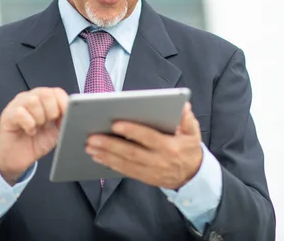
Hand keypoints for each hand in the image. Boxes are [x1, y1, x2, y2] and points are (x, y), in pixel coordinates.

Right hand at [0, 87, 68, 183]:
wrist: (19, 158)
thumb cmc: (36, 142)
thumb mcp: (56, 130)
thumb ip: (64, 119)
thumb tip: (74, 113)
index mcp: (43, 100)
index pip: (56, 92)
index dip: (64, 102)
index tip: (67, 114)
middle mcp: (30, 98)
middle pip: (46, 93)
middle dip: (52, 111)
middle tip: (48, 123)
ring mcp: (17, 105)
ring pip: (33, 101)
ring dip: (39, 118)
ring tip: (38, 127)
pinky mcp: (7, 115)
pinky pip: (20, 112)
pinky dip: (29, 124)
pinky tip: (30, 131)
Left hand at [85, 102, 202, 189]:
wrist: (193, 176)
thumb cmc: (189, 149)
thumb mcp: (193, 132)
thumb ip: (187, 119)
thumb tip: (183, 106)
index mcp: (169, 147)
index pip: (148, 138)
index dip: (131, 131)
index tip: (115, 124)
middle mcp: (158, 161)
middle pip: (131, 152)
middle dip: (110, 145)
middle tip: (92, 137)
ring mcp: (150, 172)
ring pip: (124, 163)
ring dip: (105, 155)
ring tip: (89, 146)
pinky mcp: (144, 178)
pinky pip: (125, 171)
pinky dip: (110, 164)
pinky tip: (98, 157)